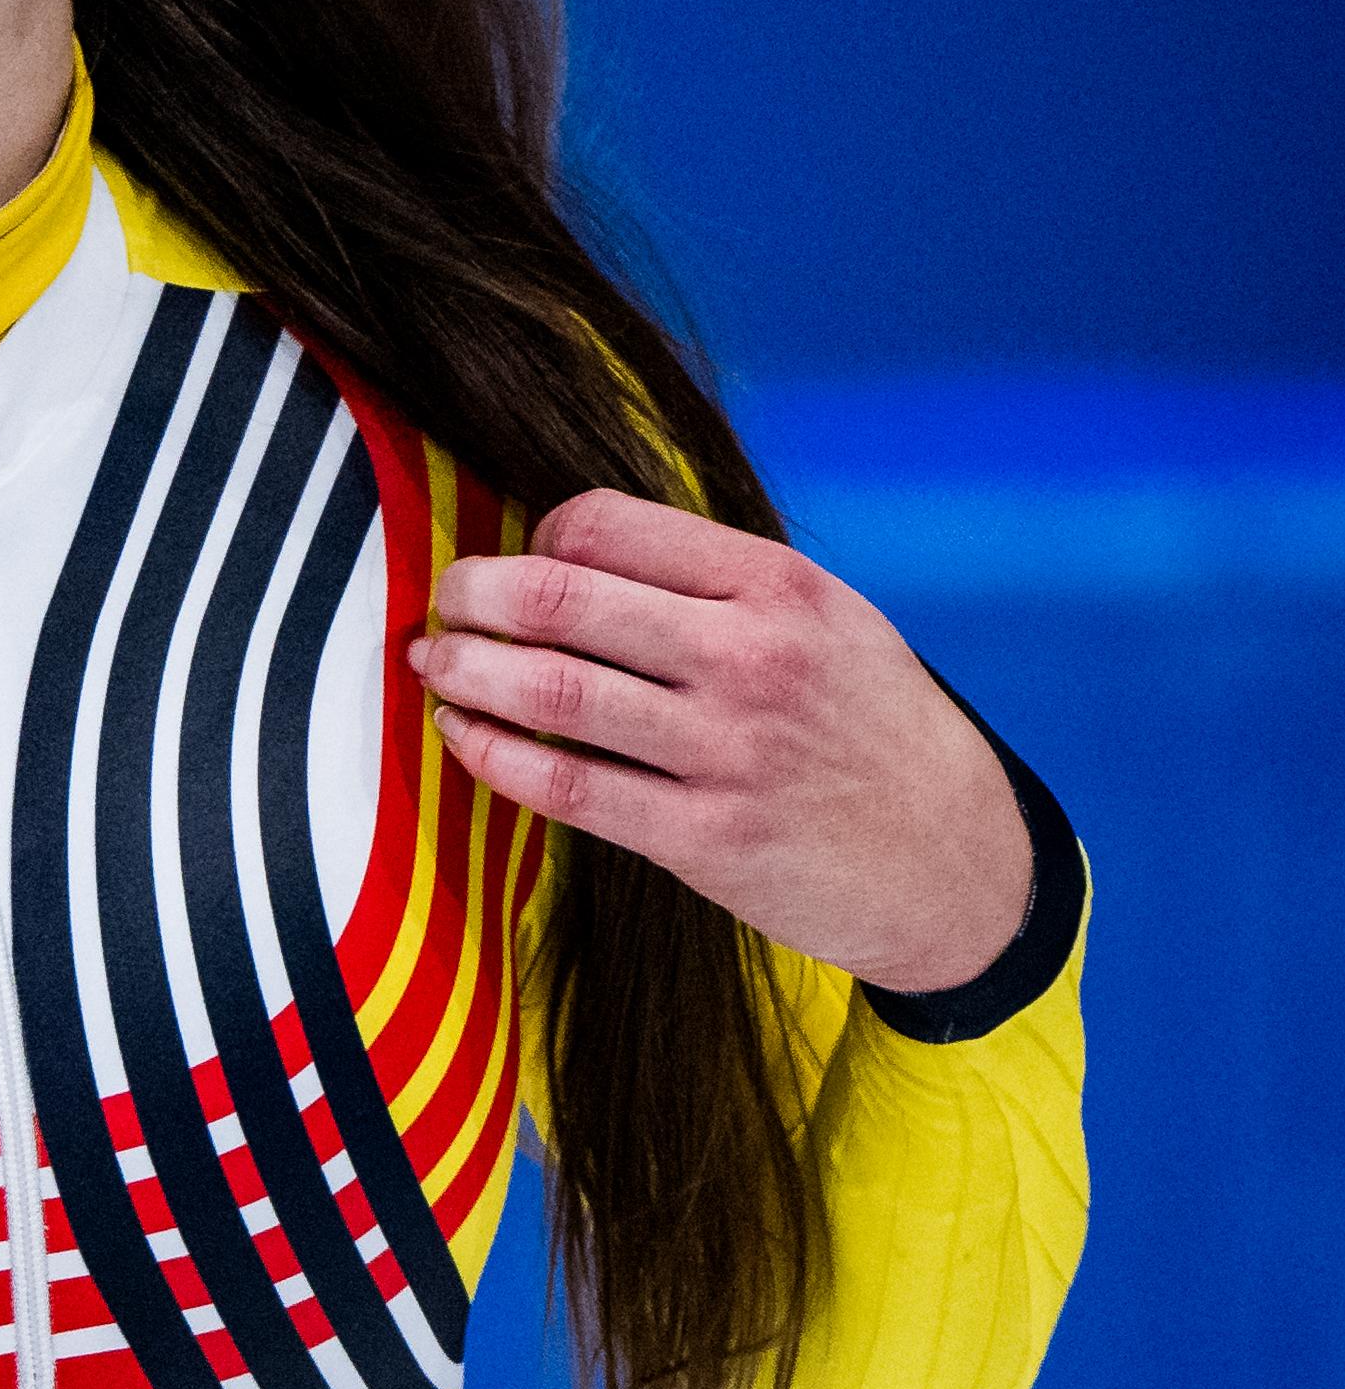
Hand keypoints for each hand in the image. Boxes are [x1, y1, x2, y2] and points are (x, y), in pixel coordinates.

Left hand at [405, 491, 1031, 994]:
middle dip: (474, 594)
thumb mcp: (827, 621)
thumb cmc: (871, 728)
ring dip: (466, 672)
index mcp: (777, 586)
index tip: (514, 561)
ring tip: (434, 665)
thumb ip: (718, 582)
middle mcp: (751, 657)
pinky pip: (566, 786)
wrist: (955, 862)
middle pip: (561, 598)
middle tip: (442, 604)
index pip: (608, 525)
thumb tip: (574, 549)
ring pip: (551, 691)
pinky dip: (494, 756)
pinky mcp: (705, 838)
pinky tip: (464, 738)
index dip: (536, 538)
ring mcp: (727, 751)